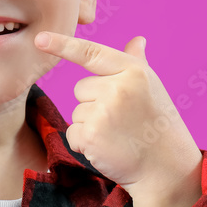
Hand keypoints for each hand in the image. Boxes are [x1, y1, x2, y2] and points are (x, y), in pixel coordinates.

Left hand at [34, 32, 202, 206]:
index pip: (90, 53)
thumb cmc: (159, 125)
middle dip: (94, 103)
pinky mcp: (92, 136)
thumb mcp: (152, 87)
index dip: (62, 44)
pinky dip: (85, 143)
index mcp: (134, 71)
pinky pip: (73, 133)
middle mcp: (118, 88)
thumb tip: (137, 40)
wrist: (167, 168)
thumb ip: (137, 62)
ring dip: (91, 125)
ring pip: (76, 112)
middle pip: (81, 88)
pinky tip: (109, 148)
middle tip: (122, 120)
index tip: (40, 38)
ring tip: (119, 135)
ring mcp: (104, 112)